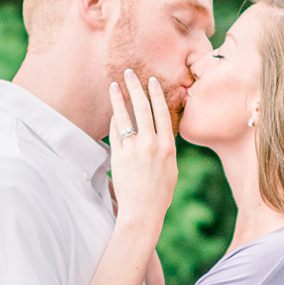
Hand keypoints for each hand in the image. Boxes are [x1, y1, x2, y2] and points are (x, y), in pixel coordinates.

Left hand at [107, 68, 176, 228]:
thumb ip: (165, 148)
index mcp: (167, 146)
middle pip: (142, 108)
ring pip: (125, 117)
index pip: (161, 112)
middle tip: (129, 73)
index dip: (156, 94)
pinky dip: (114, 120)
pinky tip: (112, 111)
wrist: (143, 211)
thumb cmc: (160, 192)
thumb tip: (160, 133)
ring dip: (119, 98)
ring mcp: (133, 150)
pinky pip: (115, 133)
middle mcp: (151, 144)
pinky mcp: (118, 156)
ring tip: (114, 85)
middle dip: (135, 88)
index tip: (151, 81)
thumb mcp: (171, 168)